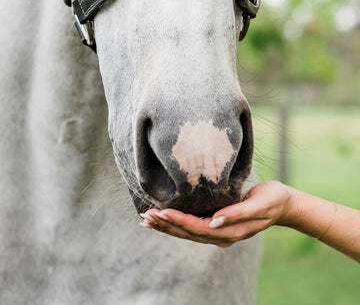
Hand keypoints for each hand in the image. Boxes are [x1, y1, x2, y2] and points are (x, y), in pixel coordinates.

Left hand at [140, 181, 293, 246]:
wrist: (283, 205)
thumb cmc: (272, 200)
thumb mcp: (259, 204)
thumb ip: (237, 214)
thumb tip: (214, 221)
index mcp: (230, 232)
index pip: (198, 228)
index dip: (179, 221)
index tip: (162, 212)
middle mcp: (221, 235)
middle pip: (188, 233)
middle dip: (166, 225)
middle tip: (146, 216)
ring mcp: (217, 232)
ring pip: (186, 232)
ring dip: (166, 226)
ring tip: (147, 220)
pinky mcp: (216, 224)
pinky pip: (191, 226)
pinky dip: (175, 223)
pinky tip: (163, 219)